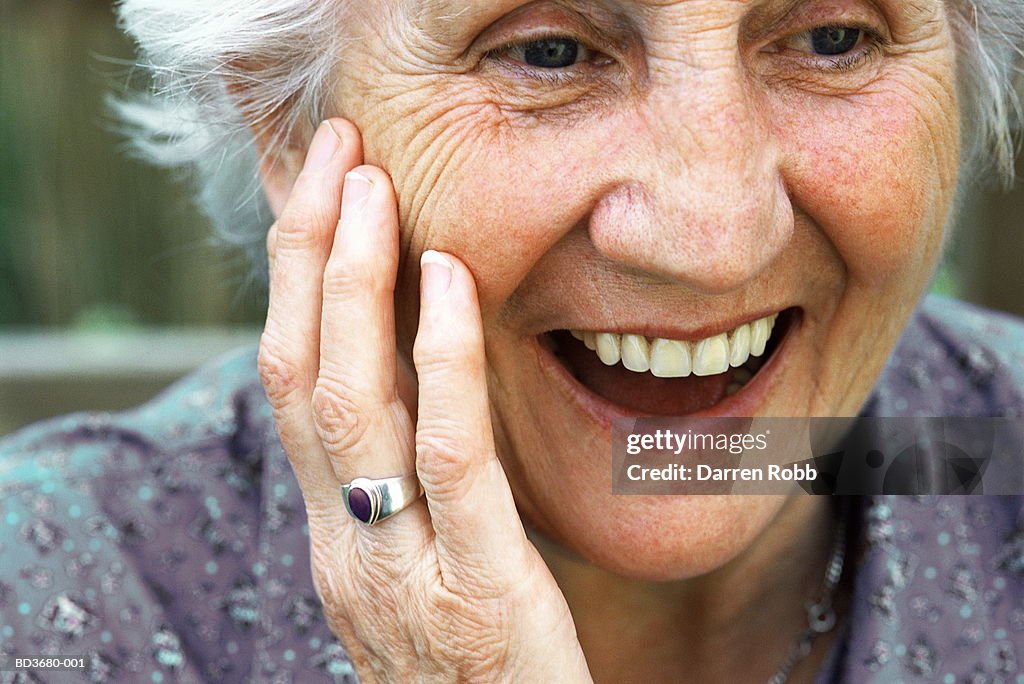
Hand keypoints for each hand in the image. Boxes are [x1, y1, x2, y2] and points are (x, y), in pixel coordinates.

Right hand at [258, 118, 591, 681]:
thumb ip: (401, 488)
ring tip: (372, 189)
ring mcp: (399, 569)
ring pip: (351, 405)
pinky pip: (450, 458)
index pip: (290, 383)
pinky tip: (450, 282)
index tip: (318, 192)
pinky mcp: (480, 591)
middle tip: (336, 155)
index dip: (295, 280)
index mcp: (333, 532)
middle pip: (299, 373)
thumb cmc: (469, 665)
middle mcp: (344, 544)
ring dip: (354, 283)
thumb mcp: (413, 568)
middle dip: (310, 254)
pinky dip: (443, 360)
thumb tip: (411, 380)